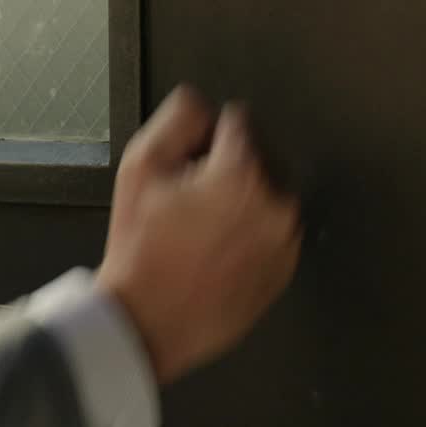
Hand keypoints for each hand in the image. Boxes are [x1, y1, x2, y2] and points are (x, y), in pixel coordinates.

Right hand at [96, 86, 301, 384]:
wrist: (148, 321)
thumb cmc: (140, 250)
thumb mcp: (140, 167)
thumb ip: (178, 118)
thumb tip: (203, 105)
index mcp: (244, 173)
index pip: (238, 121)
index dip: (203, 138)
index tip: (185, 166)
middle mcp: (277, 204)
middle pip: (257, 156)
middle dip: (225, 169)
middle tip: (187, 203)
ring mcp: (285, 241)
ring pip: (265, 195)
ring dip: (239, 201)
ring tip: (198, 231)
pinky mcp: (285, 269)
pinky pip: (270, 233)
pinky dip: (247, 234)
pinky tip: (213, 252)